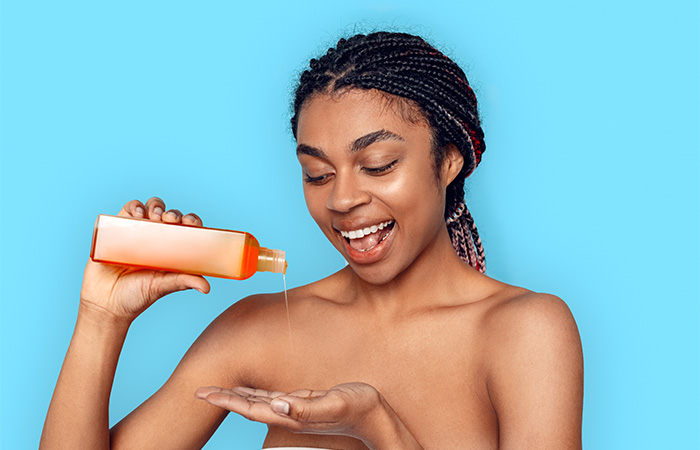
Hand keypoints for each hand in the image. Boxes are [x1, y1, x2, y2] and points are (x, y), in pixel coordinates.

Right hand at [80, 197, 210, 322]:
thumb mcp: (163, 286)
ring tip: (153, 217)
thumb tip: (207, 287)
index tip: (190, 222)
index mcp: (172, 249)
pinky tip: (137, 213)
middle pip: (169, 215)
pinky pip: (127, 210)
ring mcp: (137, 233)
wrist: (106, 304)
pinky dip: (134, 206)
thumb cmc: (137, 296)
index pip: (186, 228)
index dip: (191, 220)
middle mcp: (156, 238)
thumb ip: (183, 282)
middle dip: (172, 213)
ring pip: (150, 208)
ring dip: (155, 206)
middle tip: (169, 220)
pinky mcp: (117, 230)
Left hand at [195, 382, 409, 446]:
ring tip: (216, 389)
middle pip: (248, 405)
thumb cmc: (358, 411)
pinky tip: (249, 389)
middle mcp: (289, 413)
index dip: (227, 400)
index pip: (251, 407)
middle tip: (198, 390)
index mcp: (291, 415)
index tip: (204, 394)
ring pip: (258, 402)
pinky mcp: (303, 402)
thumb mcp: (334, 405)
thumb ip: (306, 409)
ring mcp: (295, 408)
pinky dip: (257, 392)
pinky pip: (273, 397)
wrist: (375, 418)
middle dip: (223, 398)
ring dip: (236, 395)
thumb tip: (277, 405)